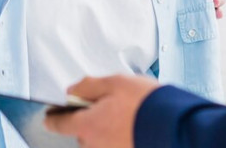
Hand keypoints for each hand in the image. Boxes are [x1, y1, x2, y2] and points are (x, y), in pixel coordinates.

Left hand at [45, 75, 159, 147]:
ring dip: (107, 127)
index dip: (53, 116)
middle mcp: (95, 145)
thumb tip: (72, 90)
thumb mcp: (115, 83)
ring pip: (100, 138)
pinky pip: (115, 143)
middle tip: (109, 104)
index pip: (58, 124)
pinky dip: (121, 135)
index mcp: (87, 125)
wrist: (175, 126)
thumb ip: (88, 86)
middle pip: (82, 132)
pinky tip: (135, 124)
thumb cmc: (145, 104)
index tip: (49, 114)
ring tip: (128, 113)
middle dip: (90, 118)